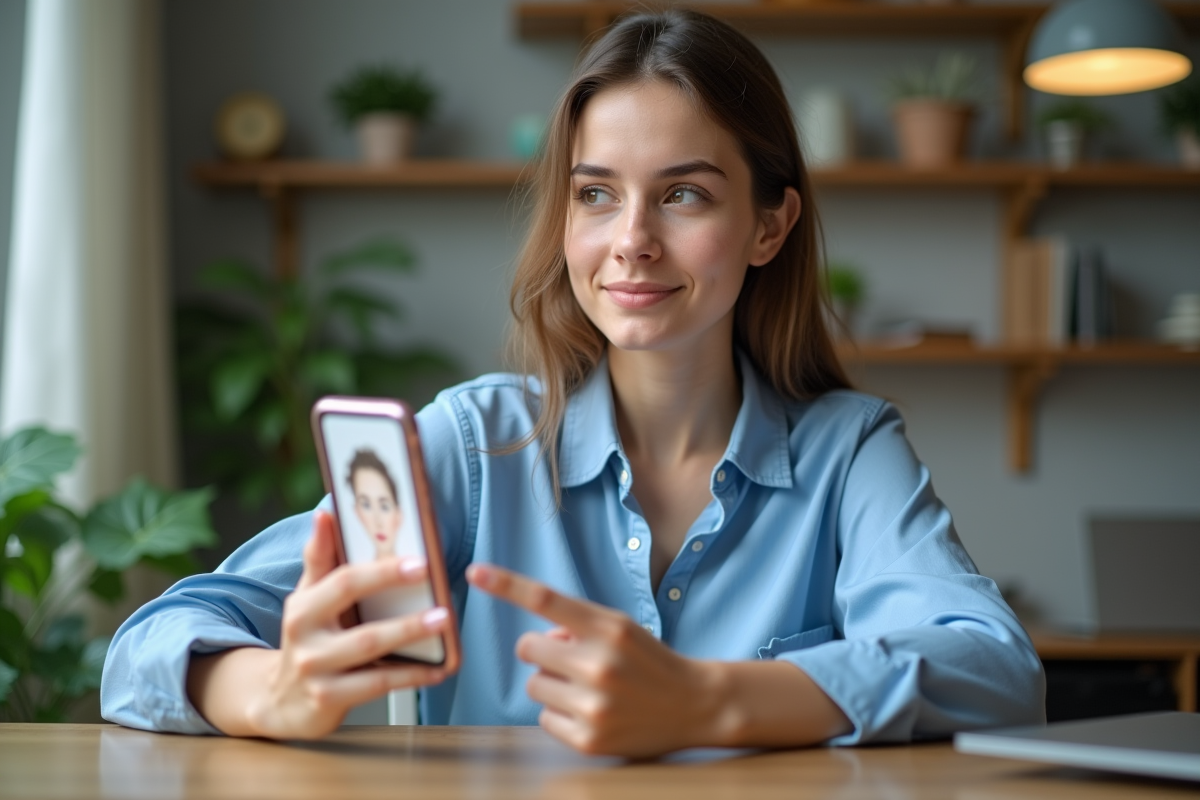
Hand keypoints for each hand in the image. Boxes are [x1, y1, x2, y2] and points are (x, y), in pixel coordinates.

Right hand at [189, 511, 452, 738]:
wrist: (279, 698)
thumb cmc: (307, 636)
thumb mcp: (308, 596)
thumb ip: (320, 557)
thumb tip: (324, 514)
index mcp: (303, 606)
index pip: (345, 583)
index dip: (383, 573)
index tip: (421, 563)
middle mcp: (306, 640)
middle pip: (362, 628)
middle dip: (406, 619)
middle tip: (442, 607)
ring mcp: (317, 673)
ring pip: (371, 658)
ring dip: (410, 644)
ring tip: (443, 630)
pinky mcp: (328, 701)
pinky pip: (376, 686)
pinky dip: (410, 677)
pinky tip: (437, 669)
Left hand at [465, 563, 726, 757]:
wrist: (695, 704)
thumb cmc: (649, 660)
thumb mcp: (621, 629)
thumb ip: (578, 625)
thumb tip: (541, 640)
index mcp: (608, 628)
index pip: (547, 599)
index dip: (506, 585)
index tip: (475, 572)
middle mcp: (599, 664)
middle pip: (528, 647)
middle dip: (545, 652)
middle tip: (577, 660)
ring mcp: (594, 705)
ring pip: (533, 684)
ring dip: (553, 684)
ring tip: (590, 689)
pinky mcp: (589, 739)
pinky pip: (543, 718)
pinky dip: (561, 715)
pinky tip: (592, 713)